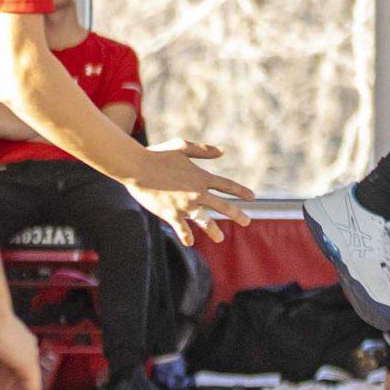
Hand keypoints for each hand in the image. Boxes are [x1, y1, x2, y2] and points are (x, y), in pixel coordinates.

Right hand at [123, 140, 253, 245]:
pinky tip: (190, 242)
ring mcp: (184, 205)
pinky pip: (182, 228)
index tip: (252, 197)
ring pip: (205, 220)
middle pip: (222, 205)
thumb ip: (203, 151)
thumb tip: (223, 151)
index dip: (240, 191)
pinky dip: (186, 235)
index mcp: (201, 176)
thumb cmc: (158, 154)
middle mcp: (196, 192)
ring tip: (220, 238)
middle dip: (236, 214)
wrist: (137, 167)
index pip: (226, 185)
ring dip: (213, 230)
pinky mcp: (170, 214)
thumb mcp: (182, 147)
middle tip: (247, 221)